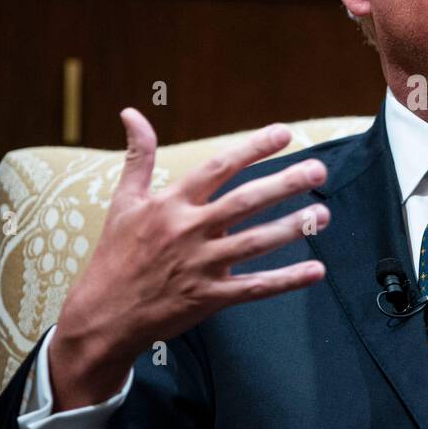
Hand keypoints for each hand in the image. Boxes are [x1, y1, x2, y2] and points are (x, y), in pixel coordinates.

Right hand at [49, 108, 329, 409]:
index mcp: (171, 204)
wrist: (103, 315)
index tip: (284, 133)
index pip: (218, 168)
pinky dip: (286, 281)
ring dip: (293, 228)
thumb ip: (138, 157)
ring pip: (255, 243)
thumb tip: (131, 112)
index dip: (252, 149)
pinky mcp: (209, 298)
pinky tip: (316, 270)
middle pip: (244, 202)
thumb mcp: (123, 201)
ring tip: (324, 214)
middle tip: (318, 170)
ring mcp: (201, 266)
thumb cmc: (115, 255)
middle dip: (284, 184)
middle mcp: (188, 231)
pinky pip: (254, 288)